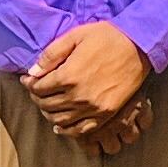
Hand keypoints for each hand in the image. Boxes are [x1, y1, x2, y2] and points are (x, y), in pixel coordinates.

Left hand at [27, 21, 155, 151]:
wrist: (139, 46)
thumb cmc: (107, 37)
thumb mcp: (76, 35)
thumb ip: (51, 54)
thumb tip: (32, 71)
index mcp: (68, 75)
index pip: (38, 87)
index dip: (29, 83)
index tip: (28, 79)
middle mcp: (78, 95)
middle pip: (46, 104)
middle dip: (36, 97)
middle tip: (36, 90)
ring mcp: (93, 107)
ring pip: (60, 119)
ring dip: (48, 113)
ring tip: (47, 104)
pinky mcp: (105, 113)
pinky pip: (81, 129)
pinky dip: (67, 130)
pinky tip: (60, 125)